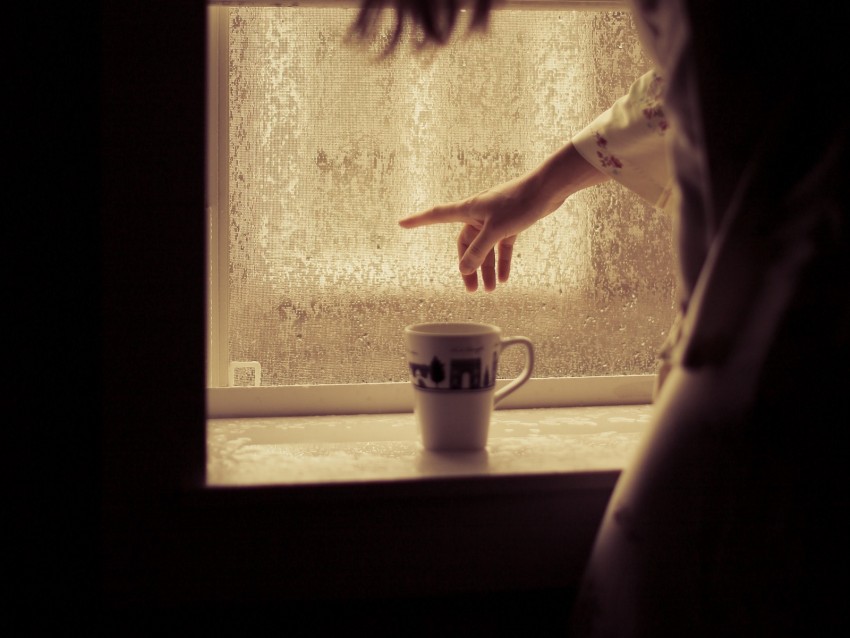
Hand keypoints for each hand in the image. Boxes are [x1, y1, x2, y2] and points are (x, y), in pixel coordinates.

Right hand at [398, 142, 606, 291]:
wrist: (548, 189)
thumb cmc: (520, 202)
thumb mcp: (496, 230)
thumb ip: (479, 251)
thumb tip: (464, 269)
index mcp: (468, 209)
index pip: (436, 215)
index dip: (418, 220)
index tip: (401, 223)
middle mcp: (478, 213)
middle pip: (466, 244)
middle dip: (468, 267)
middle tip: (471, 290)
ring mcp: (494, 218)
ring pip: (485, 248)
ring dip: (487, 269)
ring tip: (490, 290)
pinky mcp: (510, 223)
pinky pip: (501, 247)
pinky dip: (502, 262)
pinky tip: (503, 279)